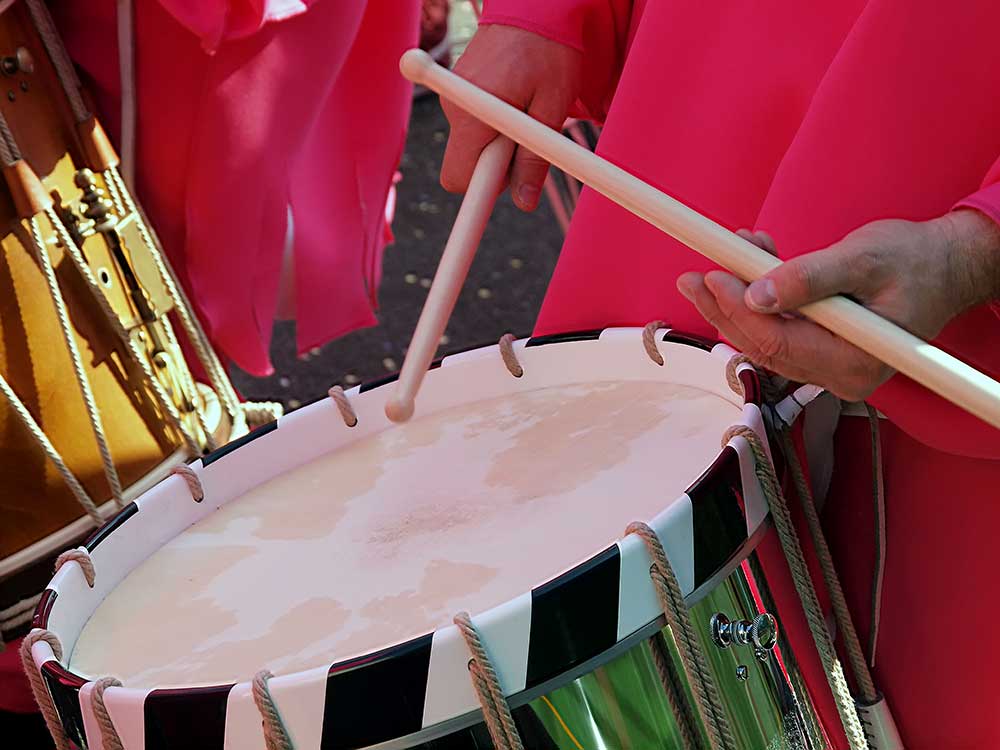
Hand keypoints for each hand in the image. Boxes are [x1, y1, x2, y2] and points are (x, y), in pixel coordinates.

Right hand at [440, 24, 582, 210]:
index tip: (478, 223)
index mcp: (473, 115)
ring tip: (527, 110)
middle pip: (466, 166)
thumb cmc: (550, 50)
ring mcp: (454, 98)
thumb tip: (524, 201)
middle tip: (529, 144)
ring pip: (472, 145)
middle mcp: (455, 107)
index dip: (474, 199)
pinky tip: (515, 98)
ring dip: (498, 143)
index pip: (458, 179)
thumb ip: (535, 158)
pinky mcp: (460, 89)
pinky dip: (493, 124)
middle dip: (494, 169)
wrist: (536, 2)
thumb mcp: (551, 108)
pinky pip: (473, 124)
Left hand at [677, 211, 999, 401]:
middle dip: (724, 310)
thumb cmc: (915, 260)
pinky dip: (759, 300)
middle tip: (691, 277)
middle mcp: (839, 375)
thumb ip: (810, 278)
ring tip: (717, 262)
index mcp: (855, 362)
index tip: (711, 276)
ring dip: (737, 301)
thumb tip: (756, 293)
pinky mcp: (822, 351)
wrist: (946, 266)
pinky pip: (779, 330)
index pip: (778, 344)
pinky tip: (747, 266)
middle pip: (763, 347)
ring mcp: (829, 366)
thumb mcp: (863, 259)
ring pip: (765, 339)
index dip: (738, 311)